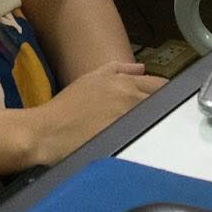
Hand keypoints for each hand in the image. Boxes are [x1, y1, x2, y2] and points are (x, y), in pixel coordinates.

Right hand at [31, 61, 163, 164]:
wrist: (48, 132)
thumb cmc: (66, 106)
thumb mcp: (90, 78)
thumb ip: (118, 69)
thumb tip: (141, 68)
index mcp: (124, 82)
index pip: (160, 85)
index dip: (163, 93)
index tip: (162, 101)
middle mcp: (130, 98)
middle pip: (162, 103)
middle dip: (162, 108)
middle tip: (155, 117)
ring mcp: (128, 120)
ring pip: (156, 120)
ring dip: (155, 123)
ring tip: (146, 130)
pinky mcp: (124, 140)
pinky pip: (144, 137)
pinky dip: (146, 138)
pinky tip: (140, 143)